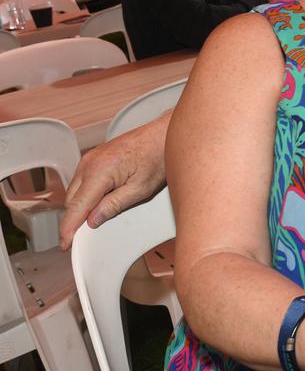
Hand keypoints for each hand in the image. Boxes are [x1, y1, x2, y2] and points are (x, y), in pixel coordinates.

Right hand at [58, 113, 169, 248]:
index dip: (68, 228)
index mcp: (99, 171)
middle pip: (71, 200)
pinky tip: (101, 199)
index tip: (65, 243)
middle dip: (75, 219)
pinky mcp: (95, 157)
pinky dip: (86, 194)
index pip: (76, 207)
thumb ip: (114, 206)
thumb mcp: (140, 189)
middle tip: (82, 236)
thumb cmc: (158, 157)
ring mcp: (91, 157)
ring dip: (81, 206)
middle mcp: (90, 162)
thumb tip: (93, 221)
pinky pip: (82, 181)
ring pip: (75, 190)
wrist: (164, 135)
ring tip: (97, 216)